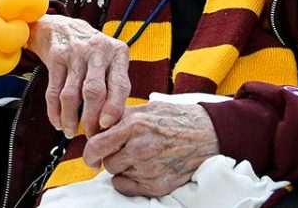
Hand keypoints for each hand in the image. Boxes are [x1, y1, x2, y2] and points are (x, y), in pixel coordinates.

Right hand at [27, 14, 129, 137]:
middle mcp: (98, 50)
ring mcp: (75, 52)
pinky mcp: (56, 56)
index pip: (120, 85)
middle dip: (91, 119)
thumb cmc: (94, 52)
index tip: (106, 127)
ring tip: (71, 132)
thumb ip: (116, 85)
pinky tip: (58, 122)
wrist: (63, 28)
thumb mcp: (111, 60)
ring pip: (71, 94)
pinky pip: (54, 91)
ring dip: (70, 119)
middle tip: (91, 136)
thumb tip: (115, 125)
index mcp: (118, 53)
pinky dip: (55, 111)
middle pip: (94, 92)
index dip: (114, 109)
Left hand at [81, 101, 219, 196]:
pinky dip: (130, 180)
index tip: (92, 155)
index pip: (96, 146)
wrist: (208, 134)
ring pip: (117, 174)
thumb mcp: (146, 108)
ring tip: (139, 156)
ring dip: (122, 167)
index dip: (89, 152)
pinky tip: (142, 168)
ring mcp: (150, 169)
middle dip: (110, 157)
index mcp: (134, 125)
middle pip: (107, 162)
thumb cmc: (176, 119)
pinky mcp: (158, 185)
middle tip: (122, 150)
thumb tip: (95, 127)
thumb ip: (119, 117)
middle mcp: (140, 148)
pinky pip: (127, 188)